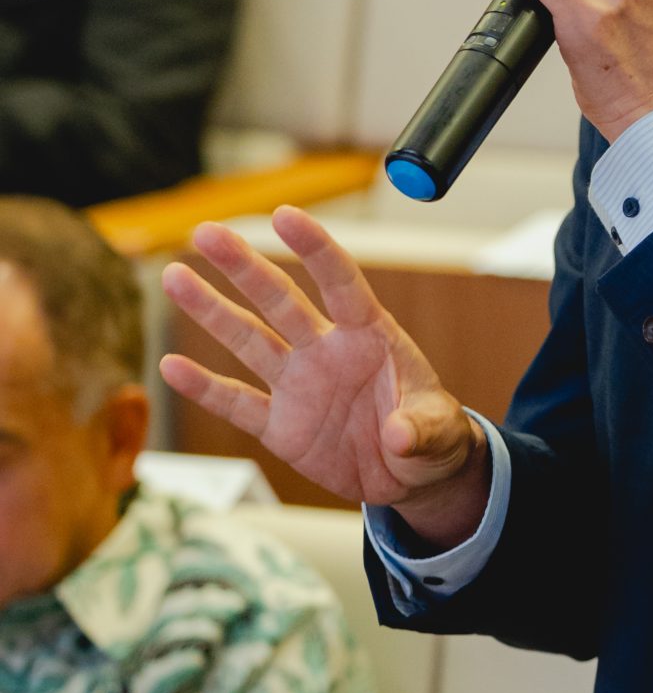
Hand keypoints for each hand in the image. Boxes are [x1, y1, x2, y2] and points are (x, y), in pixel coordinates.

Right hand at [159, 206, 490, 541]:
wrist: (410, 477)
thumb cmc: (432, 438)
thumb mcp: (440, 435)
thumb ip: (421, 430)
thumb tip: (399, 434)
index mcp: (370, 336)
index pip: (341, 282)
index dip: (315, 249)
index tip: (284, 215)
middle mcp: (326, 351)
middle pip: (280, 300)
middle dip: (244, 267)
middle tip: (206, 232)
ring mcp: (299, 385)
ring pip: (248, 340)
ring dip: (211, 311)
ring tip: (175, 277)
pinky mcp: (280, 426)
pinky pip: (237, 402)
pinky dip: (205, 388)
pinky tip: (171, 367)